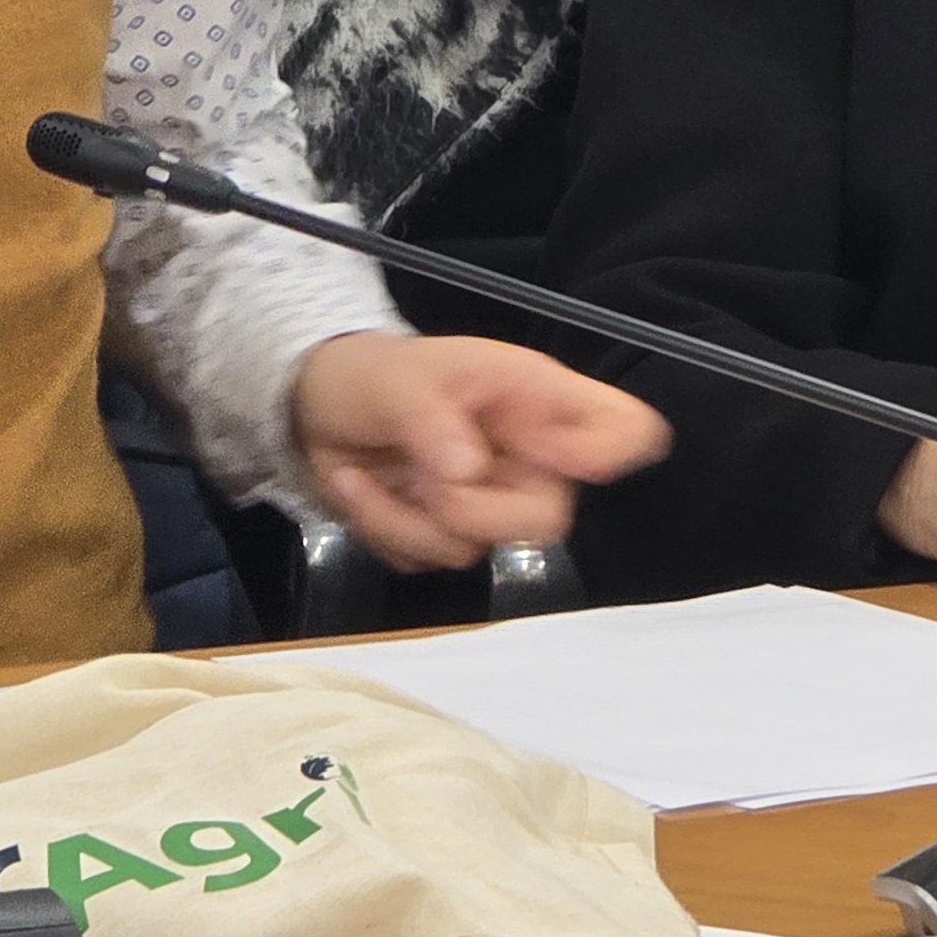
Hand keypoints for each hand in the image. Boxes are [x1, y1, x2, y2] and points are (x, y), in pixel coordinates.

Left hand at [292, 332, 671, 568]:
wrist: (314, 405)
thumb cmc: (374, 375)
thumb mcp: (398, 380)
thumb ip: (432, 420)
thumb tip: (467, 473)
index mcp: (536, 400)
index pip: (622, 427)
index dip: (609, 453)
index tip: (555, 461)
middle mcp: (526, 456)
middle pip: (550, 517)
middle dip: (476, 512)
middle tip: (427, 482)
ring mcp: (487, 500)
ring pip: (478, 549)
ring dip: (409, 519)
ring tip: (370, 471)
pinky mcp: (443, 534)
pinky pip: (427, 561)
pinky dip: (384, 530)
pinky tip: (361, 487)